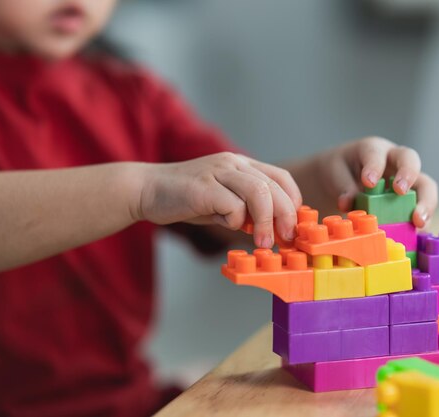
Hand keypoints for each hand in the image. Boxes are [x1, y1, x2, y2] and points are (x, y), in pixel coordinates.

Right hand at [138, 153, 301, 247]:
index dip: (292, 202)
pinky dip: (234, 221)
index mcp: (241, 164)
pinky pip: (233, 206)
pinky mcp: (203, 187)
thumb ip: (247, 211)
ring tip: (263, 242)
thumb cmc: (186, 199)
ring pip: (259, 192)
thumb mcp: (223, 202)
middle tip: (286, 239)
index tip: (292, 226)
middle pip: (274, 186)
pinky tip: (223, 224)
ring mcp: (218, 172)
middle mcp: (233, 163)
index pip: (281, 177)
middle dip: (286, 216)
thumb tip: (273, 231)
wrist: (146, 189)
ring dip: (266, 222)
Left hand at [313, 137, 437, 227]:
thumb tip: (347, 203)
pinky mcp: (412, 200)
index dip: (374, 166)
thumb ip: (343, 187)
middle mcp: (395, 161)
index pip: (376, 153)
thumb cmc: (341, 170)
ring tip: (418, 222)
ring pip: (425, 186)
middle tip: (400, 192)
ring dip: (425, 204)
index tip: (369, 182)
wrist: (344, 178)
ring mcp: (407, 180)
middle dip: (408, 175)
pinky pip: (422, 209)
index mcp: (373, 150)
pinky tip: (415, 235)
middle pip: (410, 161)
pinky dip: (421, 222)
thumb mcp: (335, 173)